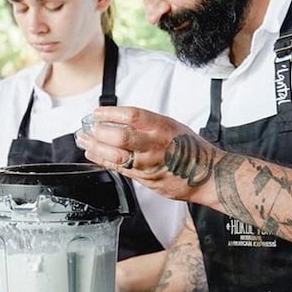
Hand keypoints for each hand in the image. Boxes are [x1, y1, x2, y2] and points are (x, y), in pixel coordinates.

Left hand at [76, 106, 219, 203]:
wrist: (207, 175)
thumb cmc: (191, 148)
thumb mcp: (171, 126)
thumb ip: (147, 124)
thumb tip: (119, 118)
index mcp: (162, 127)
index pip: (132, 115)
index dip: (111, 113)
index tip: (97, 112)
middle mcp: (155, 145)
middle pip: (121, 137)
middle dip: (99, 132)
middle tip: (87, 128)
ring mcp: (149, 163)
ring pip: (116, 156)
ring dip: (96, 148)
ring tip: (84, 141)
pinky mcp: (145, 179)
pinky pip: (120, 169)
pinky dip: (103, 161)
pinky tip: (92, 155)